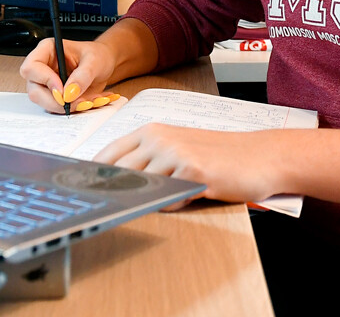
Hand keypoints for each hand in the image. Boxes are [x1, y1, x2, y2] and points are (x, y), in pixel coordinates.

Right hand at [19, 37, 119, 113]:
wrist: (105, 65)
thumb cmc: (98, 55)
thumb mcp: (94, 61)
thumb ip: (82, 76)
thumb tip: (68, 94)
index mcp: (47, 50)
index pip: (31, 67)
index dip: (45, 80)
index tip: (63, 90)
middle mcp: (43, 68)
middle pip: (34, 90)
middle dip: (55, 101)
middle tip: (75, 102)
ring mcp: (46, 84)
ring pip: (43, 103)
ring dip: (66, 107)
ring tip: (87, 100)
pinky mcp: (54, 96)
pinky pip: (56, 108)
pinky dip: (72, 109)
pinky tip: (86, 101)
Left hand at [93, 124, 283, 205]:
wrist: (261, 156)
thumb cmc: (220, 155)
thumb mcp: (179, 149)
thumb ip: (149, 161)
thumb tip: (113, 184)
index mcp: (152, 131)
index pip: (108, 154)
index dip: (91, 174)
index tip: (79, 190)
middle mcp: (158, 139)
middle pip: (117, 172)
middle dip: (110, 191)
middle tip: (103, 207)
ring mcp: (174, 154)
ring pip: (140, 186)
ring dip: (144, 199)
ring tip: (156, 201)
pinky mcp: (191, 171)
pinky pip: (167, 199)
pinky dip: (170, 205)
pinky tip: (187, 198)